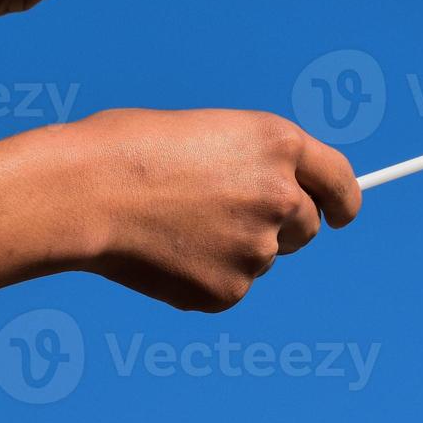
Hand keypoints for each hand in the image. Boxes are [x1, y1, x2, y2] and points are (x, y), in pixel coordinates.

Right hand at [56, 109, 362, 312]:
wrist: (79, 194)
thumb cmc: (127, 150)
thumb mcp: (210, 133)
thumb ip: (256, 164)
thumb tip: (278, 192)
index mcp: (280, 144)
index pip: (341, 180)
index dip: (343, 200)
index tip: (341, 214)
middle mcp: (282, 196)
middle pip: (306, 226)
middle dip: (279, 226)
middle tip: (221, 215)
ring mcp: (259, 247)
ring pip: (263, 257)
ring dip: (234, 249)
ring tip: (173, 226)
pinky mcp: (230, 289)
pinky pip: (229, 286)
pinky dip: (202, 276)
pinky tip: (161, 254)